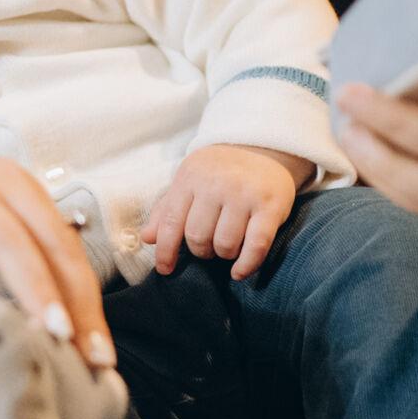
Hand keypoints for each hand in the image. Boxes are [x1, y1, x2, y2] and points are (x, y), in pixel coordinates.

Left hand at [0, 128, 116, 370]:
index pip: (10, 243)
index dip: (37, 290)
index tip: (59, 334)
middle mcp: (5, 180)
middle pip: (56, 243)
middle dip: (80, 303)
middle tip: (95, 359)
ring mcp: (27, 185)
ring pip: (71, 246)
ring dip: (87, 300)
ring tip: (98, 352)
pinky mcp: (37, 199)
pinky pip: (66, 244)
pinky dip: (77, 285)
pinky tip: (83, 324)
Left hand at [141, 144, 306, 277]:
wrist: (265, 146)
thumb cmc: (221, 170)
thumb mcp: (189, 181)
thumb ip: (167, 209)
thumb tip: (147, 238)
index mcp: (191, 177)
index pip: (170, 222)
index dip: (165, 251)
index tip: (165, 269)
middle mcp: (216, 184)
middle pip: (197, 237)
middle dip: (200, 252)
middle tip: (208, 248)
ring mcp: (244, 195)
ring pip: (225, 244)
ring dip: (224, 255)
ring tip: (227, 248)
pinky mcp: (270, 206)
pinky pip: (256, 246)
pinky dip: (246, 265)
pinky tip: (239, 271)